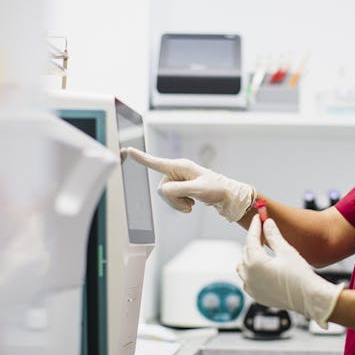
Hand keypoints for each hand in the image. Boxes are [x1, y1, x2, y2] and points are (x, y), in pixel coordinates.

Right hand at [121, 147, 254, 222]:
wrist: (228, 196)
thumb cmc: (216, 189)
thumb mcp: (197, 190)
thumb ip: (178, 190)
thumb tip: (163, 191)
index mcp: (180, 166)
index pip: (156, 162)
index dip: (141, 158)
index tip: (127, 150)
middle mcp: (177, 171)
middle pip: (161, 188)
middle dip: (173, 199)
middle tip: (190, 202)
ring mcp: (179, 179)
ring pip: (166, 196)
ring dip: (178, 203)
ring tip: (192, 203)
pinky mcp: (181, 187)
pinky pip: (172, 198)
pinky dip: (181, 204)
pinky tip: (192, 203)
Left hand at [237, 216, 345, 328]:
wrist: (309, 298)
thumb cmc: (300, 276)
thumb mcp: (286, 251)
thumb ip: (273, 236)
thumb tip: (267, 223)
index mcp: (255, 263)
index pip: (251, 239)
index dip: (255, 226)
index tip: (258, 218)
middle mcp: (249, 276)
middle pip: (246, 251)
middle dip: (254, 240)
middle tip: (263, 231)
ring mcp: (251, 287)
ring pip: (243, 266)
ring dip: (249, 256)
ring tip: (261, 249)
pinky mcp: (256, 295)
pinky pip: (247, 280)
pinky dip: (250, 271)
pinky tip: (261, 267)